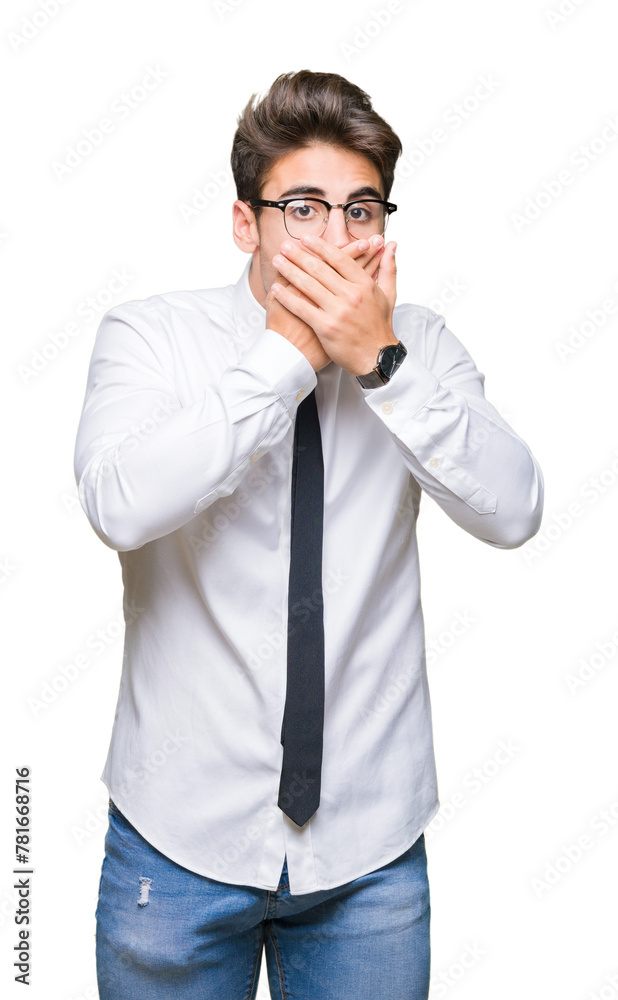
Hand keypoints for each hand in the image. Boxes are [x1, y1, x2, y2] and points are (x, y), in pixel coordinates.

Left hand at [270, 233, 397, 375]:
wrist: (376, 358)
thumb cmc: (380, 326)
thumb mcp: (388, 294)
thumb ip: (388, 267)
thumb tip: (392, 245)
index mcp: (364, 284)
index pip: (339, 258)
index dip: (320, 247)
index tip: (306, 239)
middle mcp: (351, 295)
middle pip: (319, 269)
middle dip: (299, 255)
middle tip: (285, 246)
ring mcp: (337, 311)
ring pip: (308, 285)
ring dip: (289, 271)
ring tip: (277, 261)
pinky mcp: (325, 327)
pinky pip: (302, 308)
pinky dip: (287, 297)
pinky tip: (276, 289)